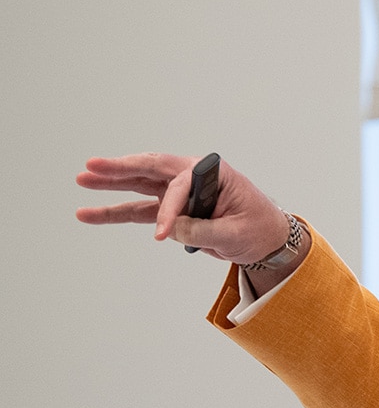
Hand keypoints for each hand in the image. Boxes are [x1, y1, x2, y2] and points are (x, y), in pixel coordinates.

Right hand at [76, 152, 294, 269]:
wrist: (267, 240)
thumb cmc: (259, 228)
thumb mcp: (236, 233)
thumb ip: (203, 231)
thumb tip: (171, 230)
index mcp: (214, 174)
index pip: (182, 184)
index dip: (170, 208)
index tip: (162, 232)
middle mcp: (193, 177)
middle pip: (152, 168)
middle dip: (122, 168)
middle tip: (92, 166)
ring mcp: (180, 192)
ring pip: (140, 186)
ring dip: (111, 185)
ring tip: (82, 181)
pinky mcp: (173, 210)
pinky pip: (140, 210)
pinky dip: (116, 212)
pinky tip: (90, 213)